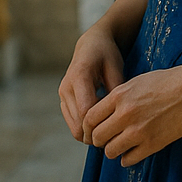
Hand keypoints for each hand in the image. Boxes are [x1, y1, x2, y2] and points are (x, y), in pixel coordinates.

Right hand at [58, 27, 124, 142]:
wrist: (90, 45)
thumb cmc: (106, 54)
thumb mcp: (115, 67)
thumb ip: (115, 91)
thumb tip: (118, 116)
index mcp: (79, 76)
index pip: (85, 110)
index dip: (100, 125)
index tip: (117, 130)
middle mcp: (66, 87)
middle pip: (78, 123)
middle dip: (96, 133)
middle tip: (116, 136)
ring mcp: (63, 95)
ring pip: (74, 127)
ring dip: (90, 133)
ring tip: (110, 130)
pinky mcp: (63, 100)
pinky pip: (72, 123)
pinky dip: (86, 128)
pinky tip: (101, 123)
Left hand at [82, 65, 181, 166]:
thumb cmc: (167, 82)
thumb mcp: (136, 82)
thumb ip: (117, 98)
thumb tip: (102, 114)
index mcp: (119, 95)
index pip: (89, 118)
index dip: (89, 126)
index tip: (94, 129)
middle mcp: (125, 114)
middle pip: (97, 137)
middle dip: (99, 140)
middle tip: (106, 139)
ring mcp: (139, 130)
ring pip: (110, 151)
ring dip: (112, 150)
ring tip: (119, 145)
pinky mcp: (153, 144)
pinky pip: (129, 159)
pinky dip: (127, 158)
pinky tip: (131, 152)